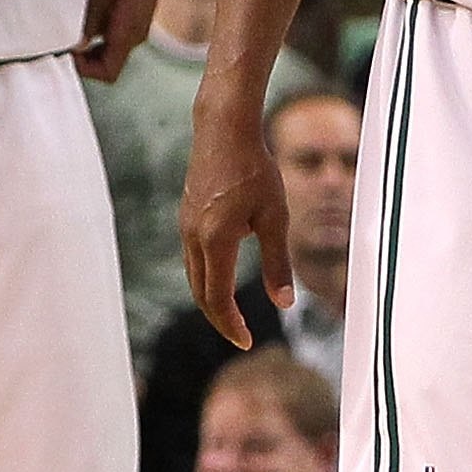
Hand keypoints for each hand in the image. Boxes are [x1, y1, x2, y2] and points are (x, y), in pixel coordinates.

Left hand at [75, 0, 174, 82]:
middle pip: (108, 65)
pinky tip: (84, 15)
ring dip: (90, 47)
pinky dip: (97, 35)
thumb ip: (89, 22)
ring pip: (110, 51)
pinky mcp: (134, 16)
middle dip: (84, 60)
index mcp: (128, 31)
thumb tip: (76, 46)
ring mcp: (136, 26)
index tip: (66, 51)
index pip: (108, 72)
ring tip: (70, 27)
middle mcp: (135, 35)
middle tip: (62, 41)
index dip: (85, 70)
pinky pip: (114, 37)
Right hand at [178, 117, 291, 344]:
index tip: (246, 341)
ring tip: (232, 315)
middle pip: (201, 294)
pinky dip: (206, 278)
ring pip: (194, 277)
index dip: (231, 324)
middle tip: (240, 336)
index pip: (218, 298)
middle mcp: (193, 237)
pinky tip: (222, 279)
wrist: (224, 130)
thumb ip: (277, 262)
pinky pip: (192, 259)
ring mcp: (186, 227)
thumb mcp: (275, 218)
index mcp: (216, 241)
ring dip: (211, 300)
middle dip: (220, 319)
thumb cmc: (255, 170)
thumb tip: (285, 303)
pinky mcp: (186, 217)